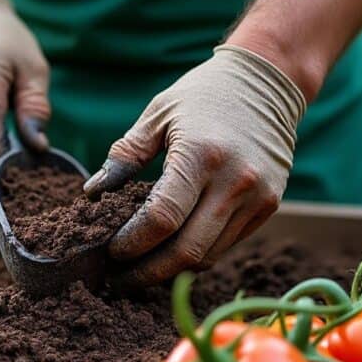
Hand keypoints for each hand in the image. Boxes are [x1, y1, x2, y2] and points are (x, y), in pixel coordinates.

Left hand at [84, 44, 306, 287]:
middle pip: (186, 251)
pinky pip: (226, 246)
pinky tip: (171, 252)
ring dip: (171, 270)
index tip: (110, 252)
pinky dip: (196, 254)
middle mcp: (234, 181)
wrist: (268, 83)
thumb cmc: (204, 95)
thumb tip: (93, 193)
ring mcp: (256, 197)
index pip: (161, 219)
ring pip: (207, 256)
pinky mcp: (268, 206)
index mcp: (200, 155)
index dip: (131, 244)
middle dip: (147, 272)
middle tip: (119, 278)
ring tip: (140, 269)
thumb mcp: (158, 114)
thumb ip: (125, 155)